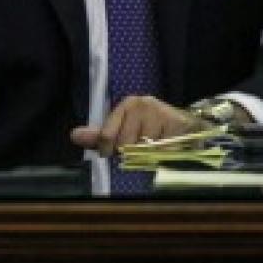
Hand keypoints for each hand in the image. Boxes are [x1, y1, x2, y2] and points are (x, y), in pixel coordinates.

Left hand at [70, 96, 200, 156]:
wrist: (188, 124)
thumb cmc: (150, 128)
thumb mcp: (124, 128)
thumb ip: (99, 135)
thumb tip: (74, 136)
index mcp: (127, 105)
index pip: (107, 135)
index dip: (108, 150)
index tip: (113, 155)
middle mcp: (142, 105)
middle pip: (126, 145)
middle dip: (130, 154)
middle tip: (140, 151)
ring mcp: (161, 113)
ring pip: (145, 150)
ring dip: (149, 157)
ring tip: (156, 151)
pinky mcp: (179, 124)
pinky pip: (165, 152)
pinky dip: (165, 157)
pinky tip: (168, 151)